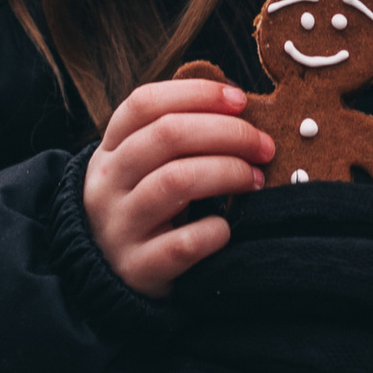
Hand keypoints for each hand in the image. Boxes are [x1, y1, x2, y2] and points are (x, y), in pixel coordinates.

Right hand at [82, 77, 273, 298]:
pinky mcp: (139, 267)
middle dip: (227, 133)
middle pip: (167, 135)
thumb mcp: (140, 169)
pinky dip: (215, 230)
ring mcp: (120, 226)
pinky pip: (184, 242)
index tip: (240, 100)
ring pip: (176, 181)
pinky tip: (227, 227)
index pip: (145, 103)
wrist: (108, 278)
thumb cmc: (142, 210)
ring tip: (255, 179)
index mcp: (109, 150)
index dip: (197, 94)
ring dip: (227, 172)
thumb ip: (174, 138)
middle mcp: (108, 184)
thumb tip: (235, 105)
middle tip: (263, 146)